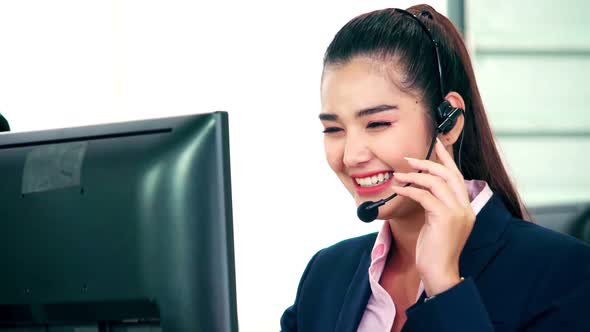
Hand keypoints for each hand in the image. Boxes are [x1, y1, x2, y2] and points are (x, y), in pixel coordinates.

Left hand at [391, 138, 474, 296]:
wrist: (438, 272)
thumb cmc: (434, 251)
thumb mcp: (437, 224)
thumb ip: (435, 206)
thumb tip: (420, 189)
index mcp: (466, 208)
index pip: (457, 176)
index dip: (446, 158)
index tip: (436, 144)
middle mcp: (465, 207)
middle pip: (449, 174)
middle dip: (428, 162)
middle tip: (408, 159)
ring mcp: (457, 213)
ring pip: (436, 182)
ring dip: (415, 176)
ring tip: (398, 175)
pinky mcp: (445, 218)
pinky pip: (425, 196)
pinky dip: (410, 189)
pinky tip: (398, 189)